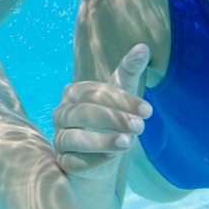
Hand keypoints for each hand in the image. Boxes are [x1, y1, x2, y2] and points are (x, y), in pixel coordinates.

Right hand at [54, 43, 151, 176]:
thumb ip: (129, 71)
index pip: (95, 92)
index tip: (148, 111)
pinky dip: (92, 160)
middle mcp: (61, 114)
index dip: (122, 100)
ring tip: (128, 143)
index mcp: (74, 93)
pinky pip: (73, 162)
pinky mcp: (62, 162)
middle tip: (141, 127)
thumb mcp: (122, 94)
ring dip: (103, 140)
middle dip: (114, 119)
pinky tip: (112, 158)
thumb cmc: (111, 119)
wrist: (101, 156)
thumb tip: (143, 46)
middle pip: (84, 113)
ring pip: (75, 139)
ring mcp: (59, 139)